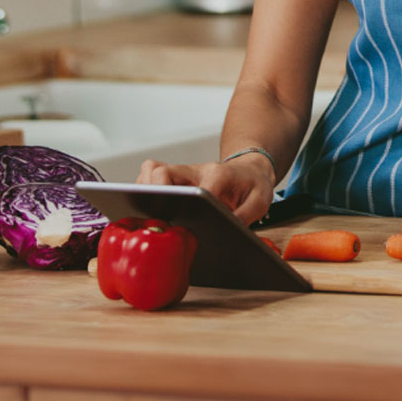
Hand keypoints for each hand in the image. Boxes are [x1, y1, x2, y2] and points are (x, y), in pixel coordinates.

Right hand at [136, 156, 277, 225]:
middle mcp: (195, 171)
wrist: (249, 169)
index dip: (188, 203)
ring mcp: (182, 173)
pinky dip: (142, 189)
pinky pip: (149, 176)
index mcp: (218, 175)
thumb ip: (245, 216)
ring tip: (142, 211)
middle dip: (153, 191)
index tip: (180, 220)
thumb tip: (227, 231)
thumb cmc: (252, 184)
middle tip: (153, 214)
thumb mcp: (260, 200)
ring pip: (151, 171)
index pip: (199, 188)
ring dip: (143, 189)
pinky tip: (144, 208)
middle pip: (162, 171)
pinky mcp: (173, 178)